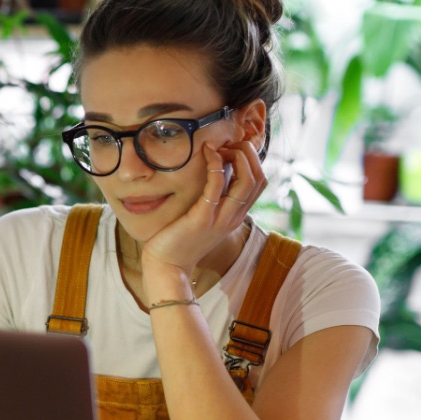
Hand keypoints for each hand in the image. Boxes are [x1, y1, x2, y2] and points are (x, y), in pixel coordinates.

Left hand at [140, 140, 266, 277]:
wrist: (168, 266)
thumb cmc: (180, 239)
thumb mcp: (204, 218)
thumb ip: (214, 199)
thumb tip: (216, 172)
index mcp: (236, 215)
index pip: (259, 182)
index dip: (252, 160)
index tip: (232, 149)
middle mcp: (234, 217)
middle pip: (259, 178)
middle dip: (249, 154)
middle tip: (228, 144)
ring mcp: (221, 218)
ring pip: (247, 181)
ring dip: (237, 156)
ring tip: (220, 146)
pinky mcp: (203, 217)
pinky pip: (217, 185)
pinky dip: (216, 165)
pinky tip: (207, 153)